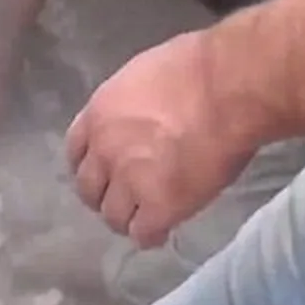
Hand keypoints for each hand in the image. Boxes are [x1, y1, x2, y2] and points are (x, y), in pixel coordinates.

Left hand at [65, 31, 257, 247]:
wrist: (229, 89)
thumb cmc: (200, 68)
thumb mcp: (146, 75)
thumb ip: (134, 104)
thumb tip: (144, 113)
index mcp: (98, 115)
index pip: (75, 151)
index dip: (90, 165)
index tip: (102, 172)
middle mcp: (104, 152)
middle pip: (89, 188)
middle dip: (103, 196)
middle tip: (123, 199)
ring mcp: (129, 182)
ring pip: (113, 216)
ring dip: (126, 219)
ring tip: (144, 219)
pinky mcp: (159, 206)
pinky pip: (144, 233)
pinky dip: (152, 236)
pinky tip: (164, 232)